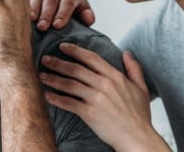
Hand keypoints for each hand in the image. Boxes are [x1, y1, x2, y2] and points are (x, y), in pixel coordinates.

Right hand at [28, 0, 94, 30]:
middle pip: (52, 0)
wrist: (58, 11)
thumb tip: (88, 18)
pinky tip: (21, 12)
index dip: (63, 14)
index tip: (57, 26)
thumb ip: (87, 18)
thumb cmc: (71, 17)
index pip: (68, 2)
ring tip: (31, 20)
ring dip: (34, 8)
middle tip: (42, 27)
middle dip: (47, 14)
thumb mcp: (82, 17)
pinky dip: (24, 2)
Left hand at [39, 44, 168, 150]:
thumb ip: (134, 68)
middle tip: (45, 59)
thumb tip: (127, 53)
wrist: (137, 137)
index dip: (75, 51)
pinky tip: (47, 96)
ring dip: (53, 79)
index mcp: (115, 77)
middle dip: (58, 63)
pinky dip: (56, 99)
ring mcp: (96, 98)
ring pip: (69, 84)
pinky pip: (68, 103)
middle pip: (76, 69)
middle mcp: (104, 85)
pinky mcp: (89, 113)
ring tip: (42, 76)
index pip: (91, 58)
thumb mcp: (141, 88)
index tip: (63, 46)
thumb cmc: (139, 116)